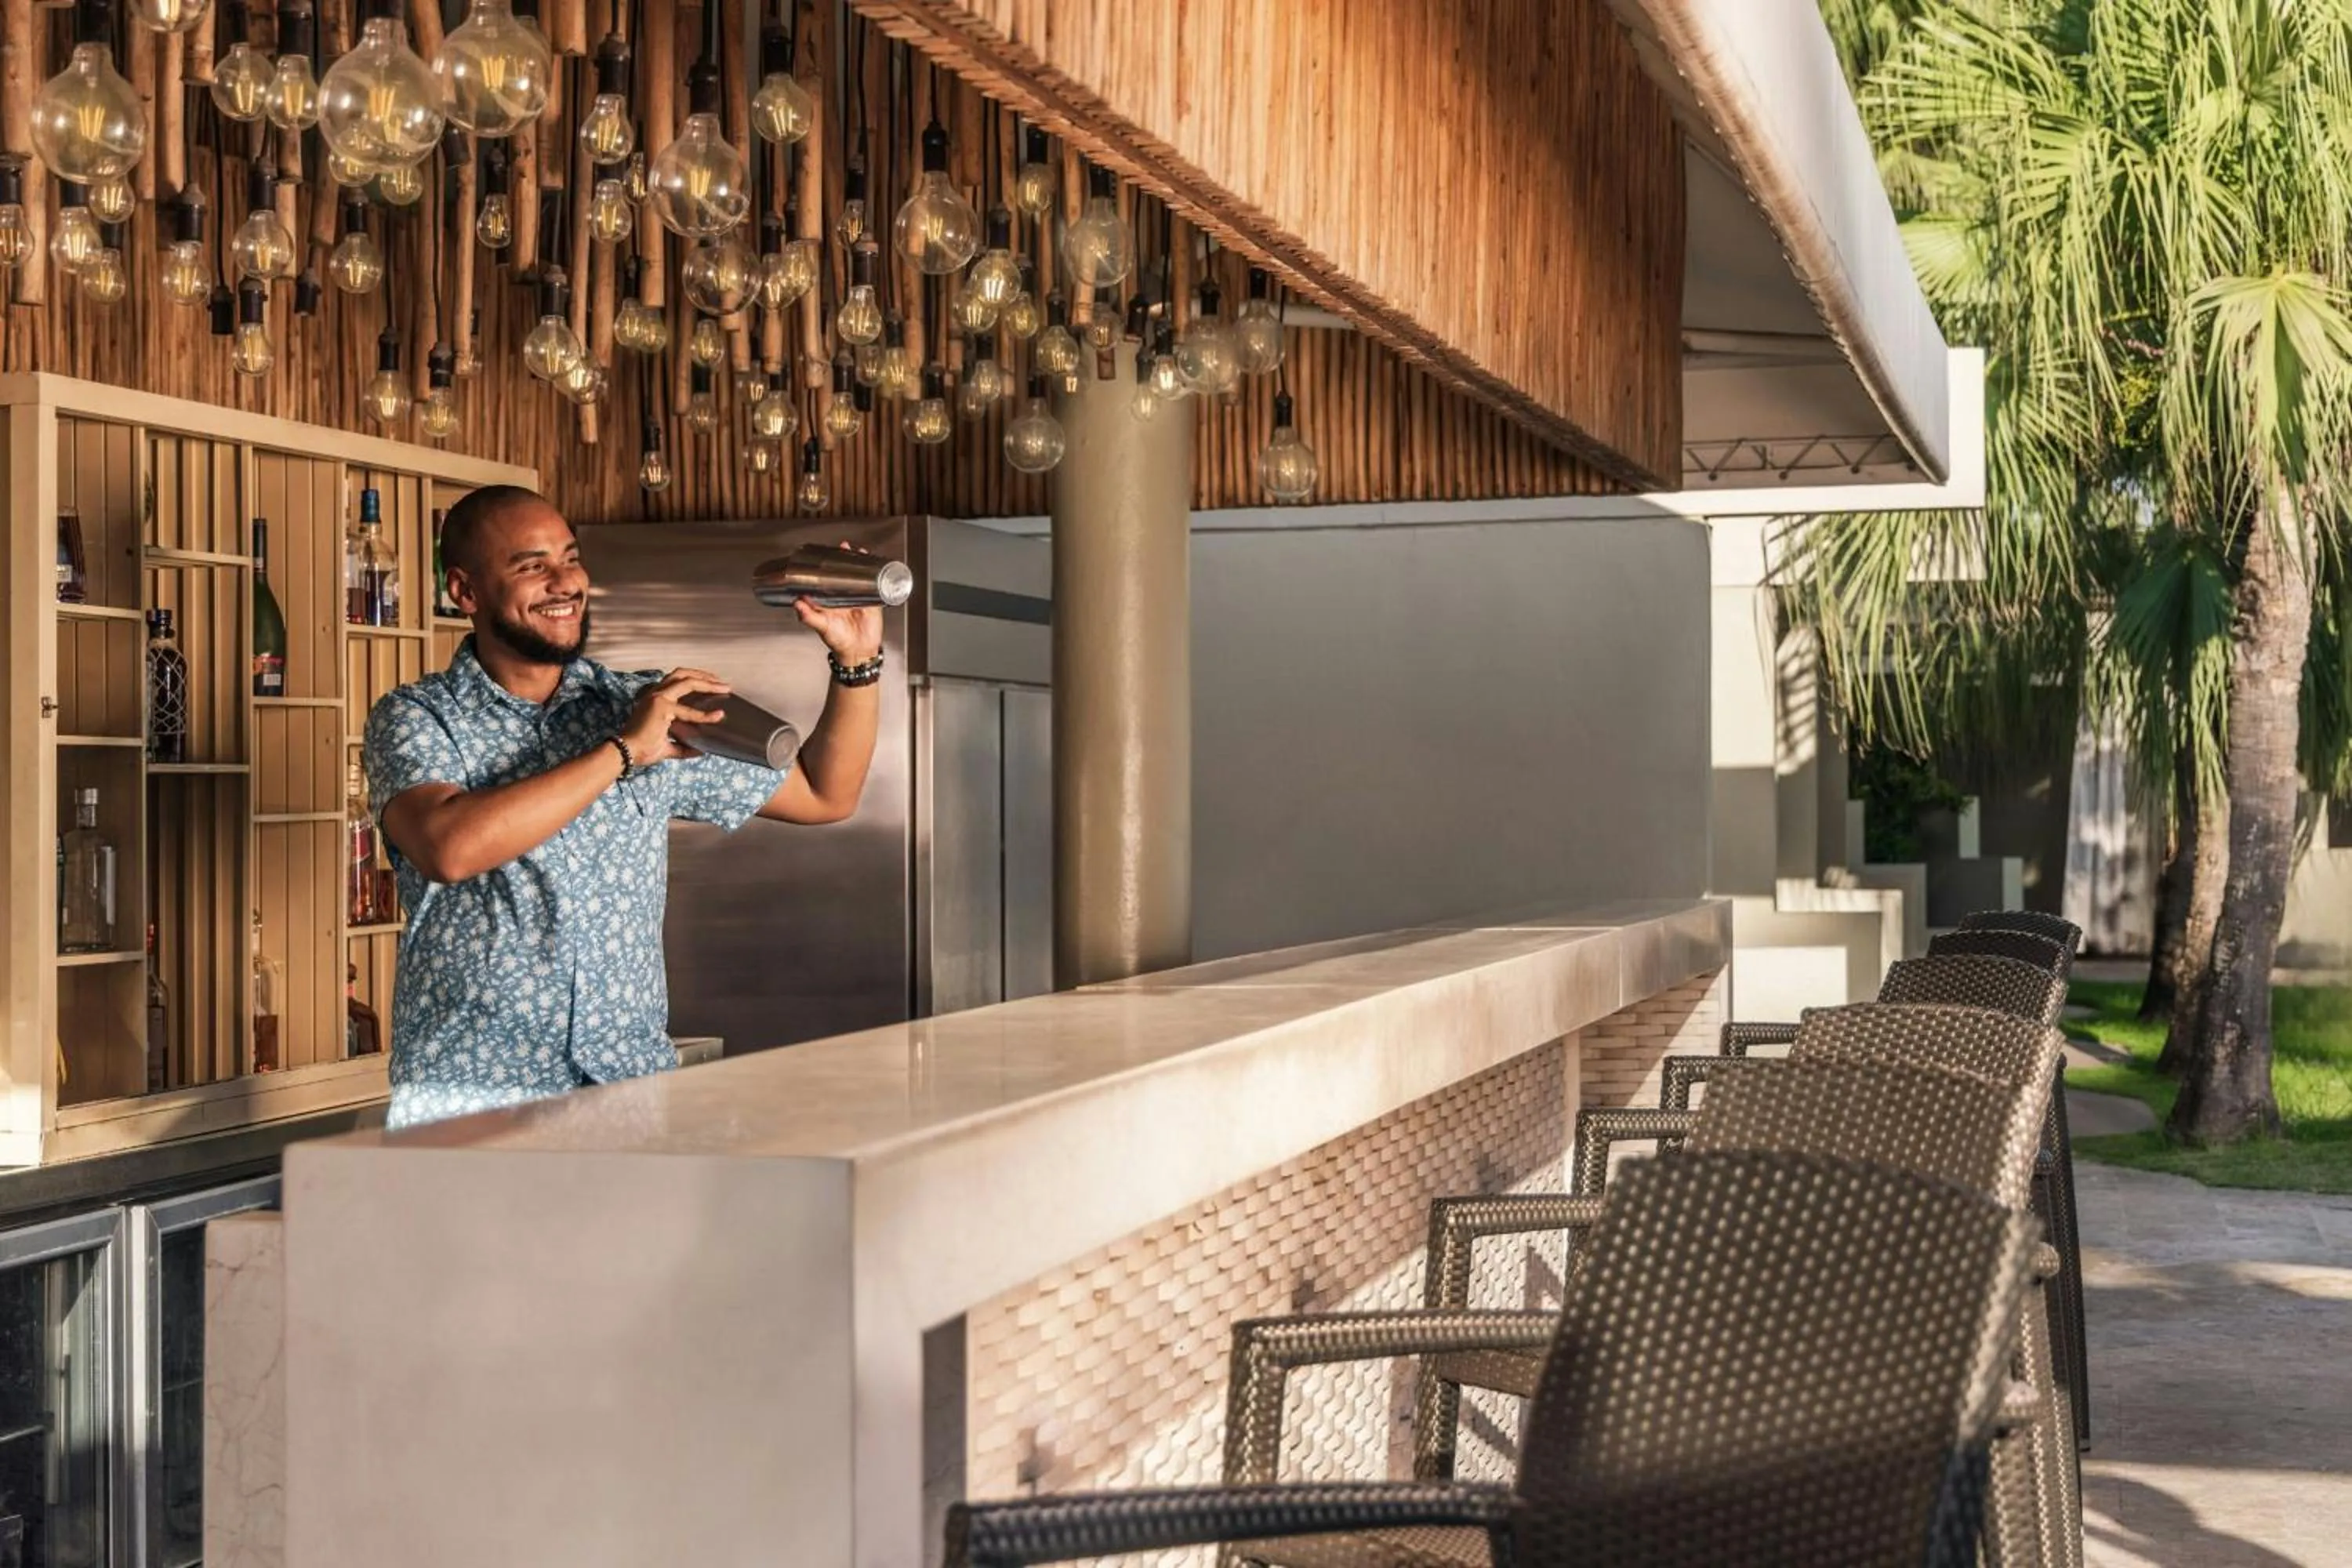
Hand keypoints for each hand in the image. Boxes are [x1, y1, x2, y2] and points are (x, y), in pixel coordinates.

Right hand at [622, 668, 729, 765]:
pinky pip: (688, 710)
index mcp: (655, 699)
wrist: (626, 754)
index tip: (713, 685)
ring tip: (725, 688)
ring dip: (708, 682)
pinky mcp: (661, 707)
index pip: (677, 681)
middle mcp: (655, 694)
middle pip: (682, 673)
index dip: (697, 680)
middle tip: (722, 684)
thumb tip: (702, 750)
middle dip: (704, 675)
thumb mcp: (668, 747)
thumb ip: (684, 747)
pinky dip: (705, 714)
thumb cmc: (642, 750)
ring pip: (687, 680)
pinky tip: (718, 716)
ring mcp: (658, 698)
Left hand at [794, 540, 885, 664]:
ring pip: (858, 576)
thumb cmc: (838, 641)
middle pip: (842, 573)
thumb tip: (797, 603)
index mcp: (827, 600)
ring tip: (859, 552)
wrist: (859, 652)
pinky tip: (875, 565)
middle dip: (843, 559)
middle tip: (843, 547)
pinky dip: (875, 574)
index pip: (824, 578)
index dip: (824, 566)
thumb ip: (809, 616)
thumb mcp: (822, 627)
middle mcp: (841, 596)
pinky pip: (874, 585)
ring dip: (859, 563)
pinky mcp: (871, 601)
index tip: (822, 554)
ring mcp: (857, 597)